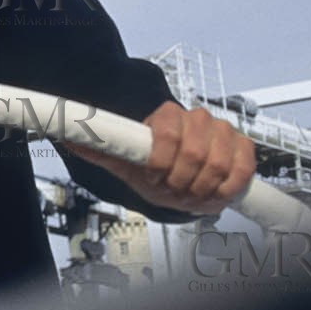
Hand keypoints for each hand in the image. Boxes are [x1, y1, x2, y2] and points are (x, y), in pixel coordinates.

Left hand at [64, 101, 255, 215]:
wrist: (180, 167)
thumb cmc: (151, 163)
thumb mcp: (124, 160)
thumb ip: (98, 149)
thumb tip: (67, 138)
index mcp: (165, 115)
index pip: (165, 135)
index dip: (159, 164)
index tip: (153, 177)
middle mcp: (196, 117)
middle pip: (194, 153)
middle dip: (181, 181)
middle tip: (172, 190)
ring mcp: (222, 130)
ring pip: (217, 164)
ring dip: (202, 189)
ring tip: (190, 193)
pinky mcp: (243, 146)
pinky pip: (242, 170)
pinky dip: (228, 188)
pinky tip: (215, 193)